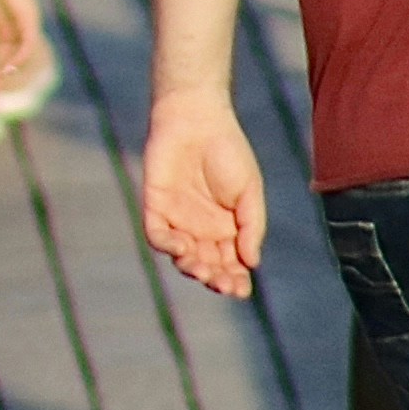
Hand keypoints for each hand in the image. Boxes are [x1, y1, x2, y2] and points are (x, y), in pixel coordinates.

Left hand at [140, 91, 268, 295]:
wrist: (198, 120)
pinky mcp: (155, 207)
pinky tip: (183, 247)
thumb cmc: (229, 153)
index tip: (241, 290)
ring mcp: (178, 220)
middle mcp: (202, 230)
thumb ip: (251, 227)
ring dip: (192, 269)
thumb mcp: (250, 192)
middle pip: (208, 266)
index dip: (236, 281)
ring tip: (203, 268)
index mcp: (227, 229)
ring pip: (182, 257)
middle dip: (215, 280)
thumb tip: (252, 263)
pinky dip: (168, 246)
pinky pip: (157, 236)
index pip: (231, 264)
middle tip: (221, 284)